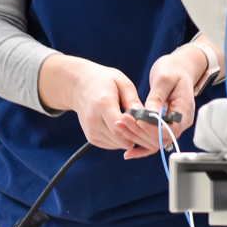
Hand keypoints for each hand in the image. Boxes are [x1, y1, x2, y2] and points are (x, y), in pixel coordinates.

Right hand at [36, 54, 150, 152]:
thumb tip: (147, 117)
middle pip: (120, 138)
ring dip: (128, 136)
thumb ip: (134, 101)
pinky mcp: (91, 138)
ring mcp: (91, 131)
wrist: (79, 86)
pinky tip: (122, 125)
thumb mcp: (122, 83)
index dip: (135, 128)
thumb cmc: (104, 81)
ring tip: (132, 122)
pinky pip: (112, 144)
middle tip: (144, 124)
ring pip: (118, 144)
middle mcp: (94, 121)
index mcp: (102, 104)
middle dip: (135, 134)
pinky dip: (120, 138)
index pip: (120, 127)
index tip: (145, 122)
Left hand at [121, 46, 210, 159]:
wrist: (179, 68)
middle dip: (139, 132)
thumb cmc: (174, 69)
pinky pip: (152, 140)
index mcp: (184, 110)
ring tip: (118, 128)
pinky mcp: (162, 125)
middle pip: (160, 138)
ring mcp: (171, 125)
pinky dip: (140, 146)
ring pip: (154, 141)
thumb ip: (157, 97)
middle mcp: (179, 122)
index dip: (152, 129)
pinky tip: (128, 152)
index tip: (137, 120)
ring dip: (135, 137)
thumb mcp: (164, 78)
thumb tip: (150, 112)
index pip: (170, 130)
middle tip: (122, 121)